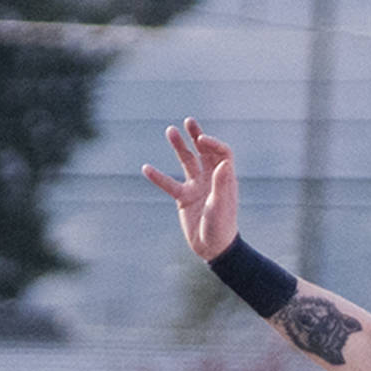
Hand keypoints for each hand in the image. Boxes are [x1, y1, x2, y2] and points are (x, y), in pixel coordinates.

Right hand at [141, 117, 238, 261]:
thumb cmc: (222, 227)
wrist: (213, 249)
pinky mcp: (184, 198)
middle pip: (204, 152)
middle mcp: (211, 179)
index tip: (201, 140)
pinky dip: (158, 177)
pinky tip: (146, 168)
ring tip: (170, 131)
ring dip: (179, 147)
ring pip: (187, 162)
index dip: (213, 143)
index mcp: (225, 179)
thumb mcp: (221, 204)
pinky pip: (169, 184)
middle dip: (197, 136)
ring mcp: (197, 187)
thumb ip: (221, 183)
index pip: (222, 153)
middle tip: (188, 121)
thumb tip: (224, 162)